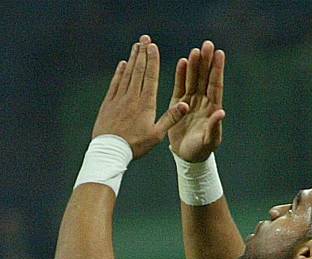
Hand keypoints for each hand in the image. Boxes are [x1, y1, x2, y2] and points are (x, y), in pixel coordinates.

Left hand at [92, 35, 188, 158]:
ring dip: (132, 59)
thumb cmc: (136, 145)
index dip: (152, 60)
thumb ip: (171, 118)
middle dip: (142, 53)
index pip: (150, 77)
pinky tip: (122, 64)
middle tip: (145, 38)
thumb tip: (186, 104)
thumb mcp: (157, 135)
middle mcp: (132, 97)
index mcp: (145, 104)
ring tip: (136, 46)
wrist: (110, 151)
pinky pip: (115, 83)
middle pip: (138, 70)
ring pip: (127, 74)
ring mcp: (118, 99)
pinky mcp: (108, 104)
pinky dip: (119, 72)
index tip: (153, 46)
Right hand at [168, 40, 225, 161]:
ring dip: (194, 65)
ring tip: (195, 51)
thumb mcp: (209, 140)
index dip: (217, 70)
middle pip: (205, 78)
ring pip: (193, 80)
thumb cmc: (201, 150)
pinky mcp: (178, 104)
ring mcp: (191, 101)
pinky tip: (182, 62)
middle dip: (207, 62)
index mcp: (212, 108)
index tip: (220, 54)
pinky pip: (180, 87)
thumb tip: (221, 113)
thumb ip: (214, 127)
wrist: (186, 156)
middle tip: (207, 44)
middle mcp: (203, 101)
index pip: (216, 86)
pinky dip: (181, 75)